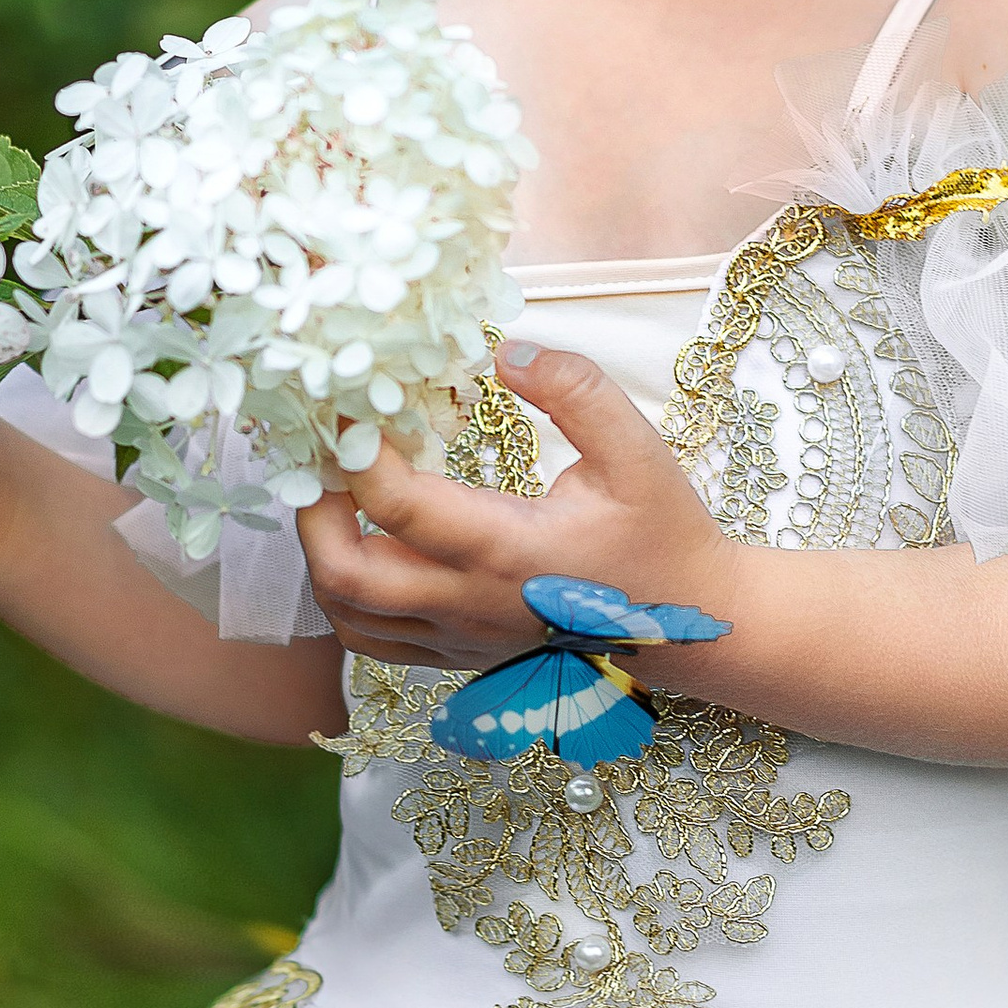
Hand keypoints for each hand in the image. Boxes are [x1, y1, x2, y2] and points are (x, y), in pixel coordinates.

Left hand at [296, 339, 742, 671]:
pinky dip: (348, 598)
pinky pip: (375, 641)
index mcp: (509, 550)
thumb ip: (576, 390)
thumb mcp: (637, 451)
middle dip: (315, 513)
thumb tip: (508, 352)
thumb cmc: (664, 534)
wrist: (693, 627)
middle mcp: (472, 602)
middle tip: (325, 460)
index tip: (351, 408)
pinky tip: (366, 548)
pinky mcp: (462, 654)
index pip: (402, 506)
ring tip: (339, 499)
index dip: (359, 454)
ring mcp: (462, 636)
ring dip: (324, 557)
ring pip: (350, 617)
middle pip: (348, 577)